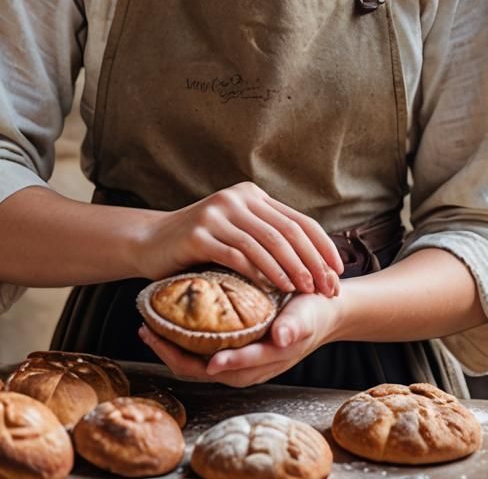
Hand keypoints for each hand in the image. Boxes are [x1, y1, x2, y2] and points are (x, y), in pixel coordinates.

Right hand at [134, 182, 342, 296]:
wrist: (150, 242)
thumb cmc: (199, 244)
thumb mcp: (236, 231)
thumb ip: (265, 234)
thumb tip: (310, 257)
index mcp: (251, 195)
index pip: (298, 221)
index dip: (322, 247)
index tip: (338, 273)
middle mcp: (237, 198)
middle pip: (286, 232)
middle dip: (312, 262)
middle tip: (327, 288)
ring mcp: (217, 213)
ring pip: (265, 242)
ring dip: (290, 269)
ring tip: (305, 291)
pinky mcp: (198, 233)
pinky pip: (237, 254)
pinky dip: (260, 272)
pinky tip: (274, 289)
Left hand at [138, 292, 338, 387]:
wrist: (321, 312)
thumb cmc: (313, 312)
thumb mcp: (307, 316)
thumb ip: (294, 327)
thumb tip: (281, 337)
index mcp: (266, 359)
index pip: (232, 367)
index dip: (206, 360)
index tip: (186, 350)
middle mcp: (248, 367)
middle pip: (203, 370)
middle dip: (173, 354)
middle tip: (148, 331)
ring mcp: (238, 361)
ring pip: (196, 364)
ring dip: (170, 349)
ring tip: (148, 327)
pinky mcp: (231, 349)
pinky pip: (200, 352)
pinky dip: (180, 341)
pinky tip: (166, 322)